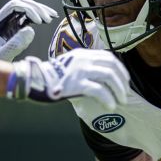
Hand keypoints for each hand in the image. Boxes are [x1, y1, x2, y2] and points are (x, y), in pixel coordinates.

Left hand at [0, 0, 58, 60]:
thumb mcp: (2, 56)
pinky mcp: (15, 26)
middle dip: (36, 8)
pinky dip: (38, 16)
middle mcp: (3, 18)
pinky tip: (47, 20)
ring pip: (26, 7)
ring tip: (52, 17)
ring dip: (39, 10)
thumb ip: (15, 45)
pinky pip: (27, 16)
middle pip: (21, 3)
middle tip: (49, 18)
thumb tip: (30, 30)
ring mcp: (9, 21)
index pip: (13, 6)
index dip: (28, 10)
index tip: (39, 21)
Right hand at [8, 49, 129, 110]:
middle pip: (112, 67)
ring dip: (119, 91)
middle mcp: (84, 59)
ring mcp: (80, 71)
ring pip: (109, 77)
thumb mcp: (70, 66)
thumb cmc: (52, 78)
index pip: (109, 58)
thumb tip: (101, 78)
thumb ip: (84, 68)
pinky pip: (99, 90)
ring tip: (121, 102)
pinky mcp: (77, 84)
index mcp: (84, 54)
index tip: (125, 81)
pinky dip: (108, 99)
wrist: (34, 81)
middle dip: (123, 82)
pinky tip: (110, 106)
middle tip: (125, 94)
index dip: (121, 70)